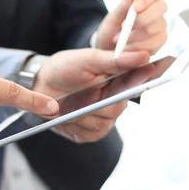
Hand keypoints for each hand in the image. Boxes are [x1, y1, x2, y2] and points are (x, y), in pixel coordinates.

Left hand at [33, 49, 150, 142]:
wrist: (40, 85)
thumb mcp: (88, 58)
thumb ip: (115, 60)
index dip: (144, 78)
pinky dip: (77, 123)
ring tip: (70, 100)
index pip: (140, 82)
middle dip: (101, 98)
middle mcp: (115, 100)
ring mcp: (104, 119)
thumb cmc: (64, 68)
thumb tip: (143, 56)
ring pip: (105, 121)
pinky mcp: (92, 133)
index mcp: (119, 79)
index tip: (148, 72)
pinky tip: (69, 113)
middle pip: (119, 106)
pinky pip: (92, 132)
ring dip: (85, 111)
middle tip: (86, 88)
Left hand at [95, 0, 168, 53]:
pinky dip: (137, 46)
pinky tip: (126, 47)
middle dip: (142, 18)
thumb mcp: (112, 19)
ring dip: (135, 35)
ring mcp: (161, 25)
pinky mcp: (160, 41)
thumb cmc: (111, 31)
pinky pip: (154, 43)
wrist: (107, 51)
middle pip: (162, 6)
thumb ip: (122, 6)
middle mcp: (157, 9)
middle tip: (124, 27)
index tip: (135, 6)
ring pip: (156, 27)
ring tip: (119, 39)